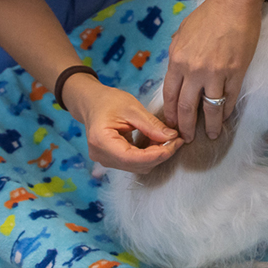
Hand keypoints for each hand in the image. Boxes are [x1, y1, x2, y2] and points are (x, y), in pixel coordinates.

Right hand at [63, 73, 182, 173]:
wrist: (92, 102)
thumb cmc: (108, 101)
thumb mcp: (132, 108)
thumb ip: (151, 125)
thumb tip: (172, 137)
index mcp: (101, 141)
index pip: (132, 158)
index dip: (157, 154)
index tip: (175, 143)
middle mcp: (101, 156)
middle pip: (136, 165)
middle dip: (159, 154)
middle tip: (175, 138)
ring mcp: (105, 160)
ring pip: (137, 166)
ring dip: (154, 155)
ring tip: (165, 138)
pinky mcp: (112, 160)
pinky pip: (134, 163)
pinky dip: (147, 154)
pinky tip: (154, 141)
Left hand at [162, 0, 263, 141]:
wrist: (233, 3)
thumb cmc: (207, 16)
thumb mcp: (181, 33)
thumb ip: (177, 55)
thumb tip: (176, 73)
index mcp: (177, 60)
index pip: (169, 94)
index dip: (170, 113)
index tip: (171, 124)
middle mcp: (193, 70)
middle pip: (186, 107)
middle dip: (185, 127)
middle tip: (186, 138)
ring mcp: (215, 73)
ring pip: (209, 109)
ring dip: (209, 125)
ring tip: (209, 135)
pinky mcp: (235, 73)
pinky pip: (229, 99)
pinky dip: (226, 112)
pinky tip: (224, 119)